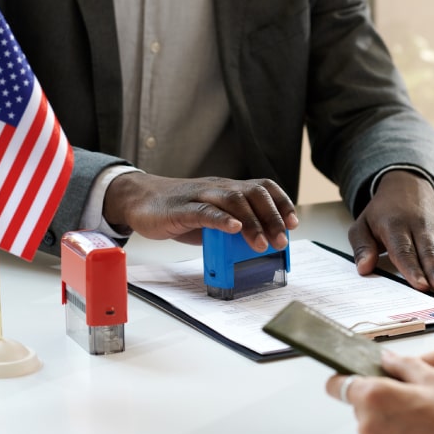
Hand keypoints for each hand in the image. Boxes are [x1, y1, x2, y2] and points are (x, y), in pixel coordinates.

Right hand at [103, 173, 297, 250]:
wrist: (140, 200)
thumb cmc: (179, 210)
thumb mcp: (212, 218)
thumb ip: (232, 227)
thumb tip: (258, 246)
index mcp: (228, 188)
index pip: (262, 188)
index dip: (281, 203)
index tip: (293, 223)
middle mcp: (218, 188)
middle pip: (253, 194)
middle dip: (271, 217)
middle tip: (280, 241)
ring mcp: (200, 196)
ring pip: (233, 201)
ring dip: (252, 223)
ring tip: (262, 243)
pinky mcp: (181, 209)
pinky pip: (205, 211)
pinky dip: (222, 220)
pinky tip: (234, 229)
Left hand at [325, 352, 433, 433]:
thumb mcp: (433, 377)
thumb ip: (401, 364)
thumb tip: (386, 359)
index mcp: (375, 396)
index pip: (338, 384)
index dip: (346, 378)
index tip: (354, 378)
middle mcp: (368, 425)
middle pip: (359, 406)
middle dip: (378, 400)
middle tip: (411, 399)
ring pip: (372, 428)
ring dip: (387, 422)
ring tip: (422, 421)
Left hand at [347, 170, 433, 294]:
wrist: (407, 184)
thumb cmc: (383, 210)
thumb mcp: (362, 224)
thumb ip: (362, 247)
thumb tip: (364, 268)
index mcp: (395, 226)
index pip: (404, 250)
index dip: (413, 269)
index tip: (420, 285)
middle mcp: (418, 226)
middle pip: (429, 253)